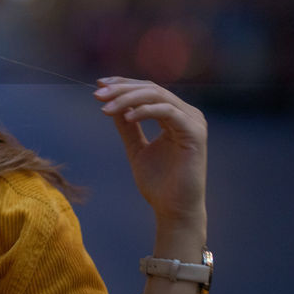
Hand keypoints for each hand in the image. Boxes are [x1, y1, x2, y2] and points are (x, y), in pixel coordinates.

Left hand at [93, 77, 207, 230]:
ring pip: (158, 96)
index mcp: (175, 116)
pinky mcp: (195, 133)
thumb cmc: (158, 183)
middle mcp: (187, 114)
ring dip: (128, 98)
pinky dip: (145, 111)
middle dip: (122, 89)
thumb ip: (127, 126)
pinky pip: (168, 112)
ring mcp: (193, 122)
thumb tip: (111, 103)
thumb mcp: (136, 147)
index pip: (148, 90)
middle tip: (97, 94)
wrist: (173, 210)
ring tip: (106, 107)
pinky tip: (126, 118)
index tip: (99, 85)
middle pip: (151, 89)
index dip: (123, 84)